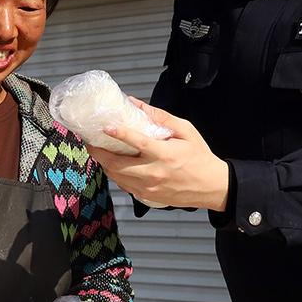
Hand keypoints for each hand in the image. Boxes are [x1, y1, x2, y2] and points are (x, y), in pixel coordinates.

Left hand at [86, 99, 230, 211]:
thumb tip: (137, 104)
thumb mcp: (186, 131)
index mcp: (165, 154)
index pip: (137, 143)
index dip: (119, 134)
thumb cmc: (200, 156)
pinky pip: (124, 186)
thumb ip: (161, 117)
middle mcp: (154, 173)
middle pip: (117, 165)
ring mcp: (149, 188)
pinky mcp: (147, 197)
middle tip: (90, 142)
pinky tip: (114, 165)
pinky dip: (116, 174)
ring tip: (98, 151)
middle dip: (98, 153)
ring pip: (117, 177)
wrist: (211, 186)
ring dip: (104, 164)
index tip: (105, 127)